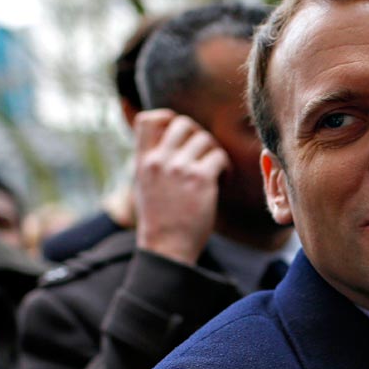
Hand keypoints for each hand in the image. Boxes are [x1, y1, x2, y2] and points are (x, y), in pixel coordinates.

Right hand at [133, 110, 228, 264]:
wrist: (166, 249)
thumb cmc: (160, 222)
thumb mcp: (146, 187)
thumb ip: (155, 164)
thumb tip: (171, 144)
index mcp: (143, 161)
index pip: (148, 119)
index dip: (168, 119)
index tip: (182, 136)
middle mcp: (158, 160)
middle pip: (182, 123)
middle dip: (198, 135)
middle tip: (204, 156)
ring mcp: (178, 168)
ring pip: (205, 139)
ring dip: (215, 153)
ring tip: (217, 173)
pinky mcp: (200, 179)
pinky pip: (219, 157)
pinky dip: (226, 168)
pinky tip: (224, 182)